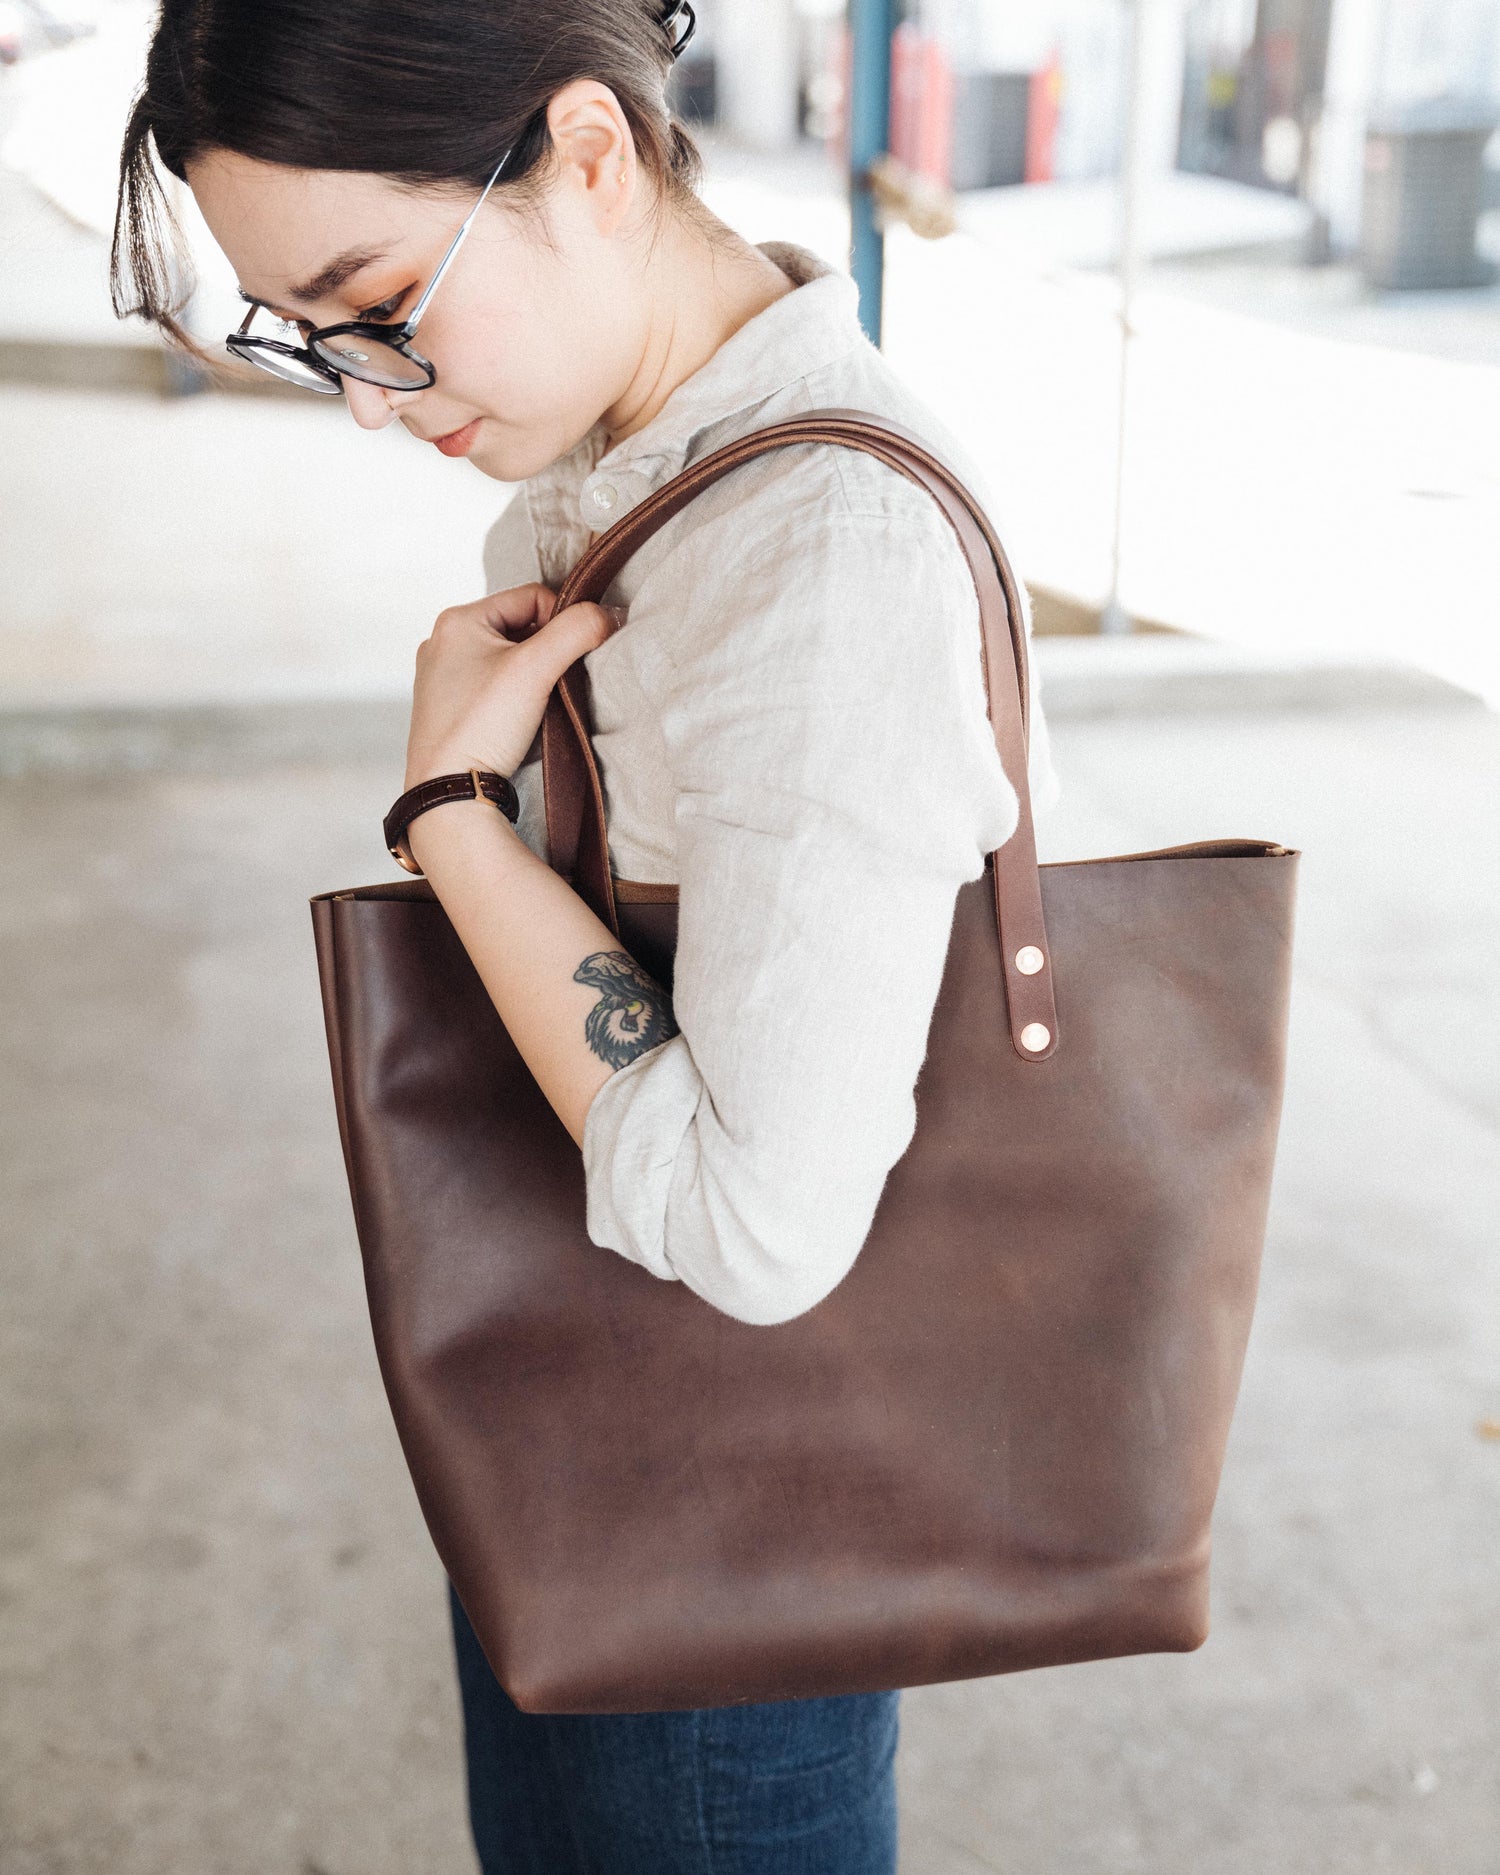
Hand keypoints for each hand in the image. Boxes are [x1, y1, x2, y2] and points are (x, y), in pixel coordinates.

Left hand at [404, 583, 623, 788]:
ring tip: (541, 703)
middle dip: (548, 650)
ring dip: (534, 675)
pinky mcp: (448, 710)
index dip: (564, 620)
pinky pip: (493, 687)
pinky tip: (521, 719)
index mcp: (457, 621)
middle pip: (519, 628)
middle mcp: (443, 644)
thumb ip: (576, 631)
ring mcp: (442, 679)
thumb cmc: (482, 727)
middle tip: (560, 680)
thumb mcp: (536, 669)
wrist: (451, 792)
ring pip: (508, 659)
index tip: (578, 652)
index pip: (531, 597)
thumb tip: (606, 615)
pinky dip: (516, 696)